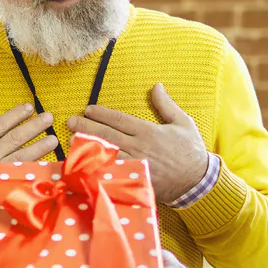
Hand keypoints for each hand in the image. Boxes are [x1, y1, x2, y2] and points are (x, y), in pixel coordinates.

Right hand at [0, 100, 59, 215]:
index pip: (0, 124)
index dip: (16, 115)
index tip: (29, 107)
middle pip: (15, 138)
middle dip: (34, 127)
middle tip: (49, 118)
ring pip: (21, 158)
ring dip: (39, 148)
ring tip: (53, 140)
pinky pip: (19, 179)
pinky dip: (32, 172)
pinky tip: (45, 167)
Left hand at [66, 83, 209, 203]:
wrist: (197, 181)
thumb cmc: (191, 150)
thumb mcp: (182, 122)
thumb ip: (166, 105)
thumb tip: (156, 86)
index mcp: (148, 131)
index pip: (119, 120)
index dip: (101, 114)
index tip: (88, 109)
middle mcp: (139, 147)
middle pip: (107, 135)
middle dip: (86, 127)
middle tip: (70, 121)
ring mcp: (135, 165)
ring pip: (106, 154)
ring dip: (87, 147)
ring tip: (71, 140)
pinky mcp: (135, 180)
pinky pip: (112, 173)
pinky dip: (97, 168)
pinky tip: (85, 164)